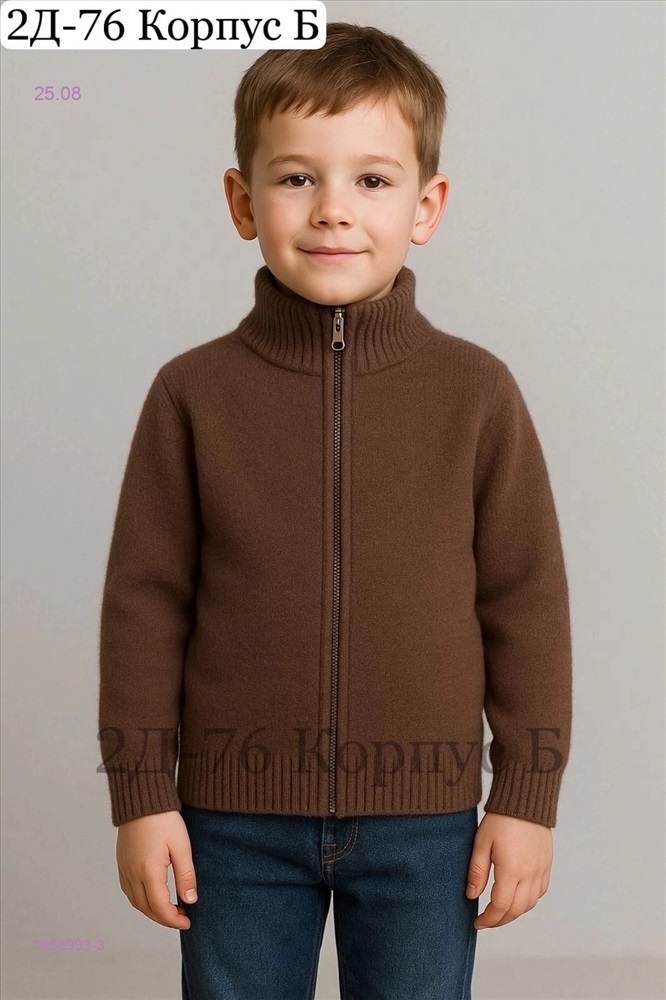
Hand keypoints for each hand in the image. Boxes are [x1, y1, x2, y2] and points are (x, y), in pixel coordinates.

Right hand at [116, 810, 197, 928]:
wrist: (141, 798)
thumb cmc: (163, 819)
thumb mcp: (181, 846)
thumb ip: (186, 875)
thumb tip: (190, 900)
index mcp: (148, 872)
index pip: (160, 907)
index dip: (173, 919)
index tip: (188, 922)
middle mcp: (132, 873)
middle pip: (146, 908)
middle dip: (163, 918)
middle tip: (182, 918)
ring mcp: (124, 868)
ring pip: (135, 901)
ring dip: (152, 910)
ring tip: (170, 909)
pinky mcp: (122, 862)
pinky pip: (129, 890)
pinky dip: (141, 899)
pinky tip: (153, 895)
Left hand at [465, 812, 551, 928]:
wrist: (525, 799)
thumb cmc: (501, 818)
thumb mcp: (481, 842)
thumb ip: (477, 871)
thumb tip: (472, 895)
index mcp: (512, 869)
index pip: (500, 906)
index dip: (488, 919)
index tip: (477, 922)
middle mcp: (530, 873)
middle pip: (517, 910)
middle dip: (500, 920)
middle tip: (486, 921)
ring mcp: (541, 869)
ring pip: (530, 903)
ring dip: (515, 912)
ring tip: (499, 911)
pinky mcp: (547, 863)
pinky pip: (541, 891)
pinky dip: (529, 900)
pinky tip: (517, 897)